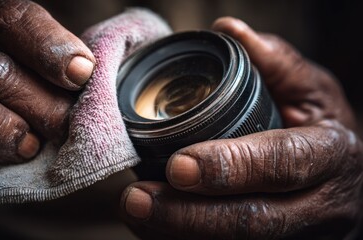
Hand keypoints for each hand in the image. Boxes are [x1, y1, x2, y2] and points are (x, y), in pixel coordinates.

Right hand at [0, 0, 94, 180]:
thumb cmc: (8, 85)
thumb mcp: (23, 58)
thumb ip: (50, 61)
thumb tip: (87, 75)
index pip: (10, 19)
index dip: (50, 46)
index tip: (81, 74)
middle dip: (42, 104)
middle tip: (65, 127)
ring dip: (3, 129)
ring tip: (30, 147)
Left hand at [120, 17, 362, 238]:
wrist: (344, 181)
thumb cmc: (322, 130)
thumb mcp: (313, 91)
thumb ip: (275, 62)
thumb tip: (230, 30)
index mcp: (332, 155)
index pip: (282, 163)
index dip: (231, 165)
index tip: (178, 165)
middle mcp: (322, 205)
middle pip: (255, 220)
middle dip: (190, 214)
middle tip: (137, 199)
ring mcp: (302, 236)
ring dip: (179, 234)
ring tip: (136, 214)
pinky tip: (153, 229)